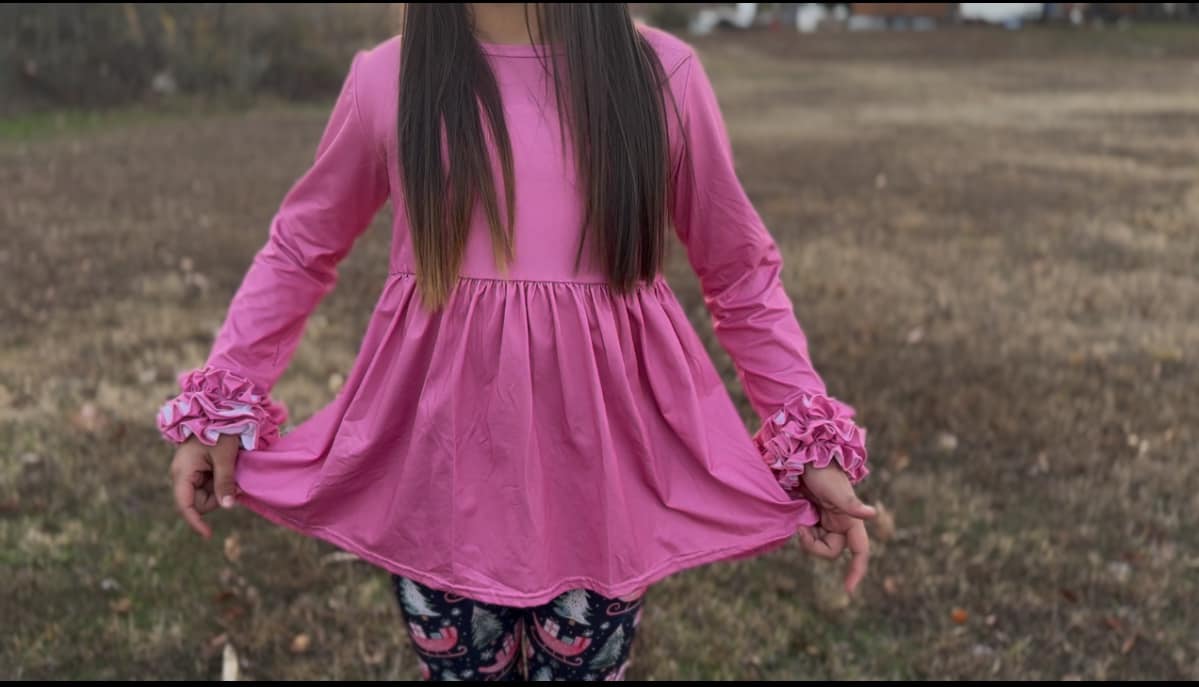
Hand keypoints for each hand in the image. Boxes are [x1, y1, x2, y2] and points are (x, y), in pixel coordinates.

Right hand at [168, 433, 241, 538]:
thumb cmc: (220, 432)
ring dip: (220, 490)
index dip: (195, 522)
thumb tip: (227, 507)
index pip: (185, 505)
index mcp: (183, 473)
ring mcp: (188, 473)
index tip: (209, 534)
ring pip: (205, 495)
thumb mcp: (225, 458)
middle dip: (216, 498)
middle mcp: (182, 475)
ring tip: (231, 471)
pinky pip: (208, 485)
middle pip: (198, 503)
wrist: (217, 412)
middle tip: (234, 483)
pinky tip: (227, 470)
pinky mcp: (196, 470)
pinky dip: (219, 483)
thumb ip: (225, 482)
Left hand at [795, 464, 876, 594]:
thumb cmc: (824, 473)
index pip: (859, 553)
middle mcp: (842, 525)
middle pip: (830, 552)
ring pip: (818, 545)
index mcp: (852, 522)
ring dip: (807, 539)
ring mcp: (828, 522)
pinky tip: (799, 521)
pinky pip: (810, 536)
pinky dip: (804, 533)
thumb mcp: (837, 491)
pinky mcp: (815, 519)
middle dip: (814, 547)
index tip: (848, 590)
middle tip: (801, 529)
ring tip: (800, 521)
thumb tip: (874, 514)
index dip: (856, 571)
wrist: (806, 460)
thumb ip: (852, 505)